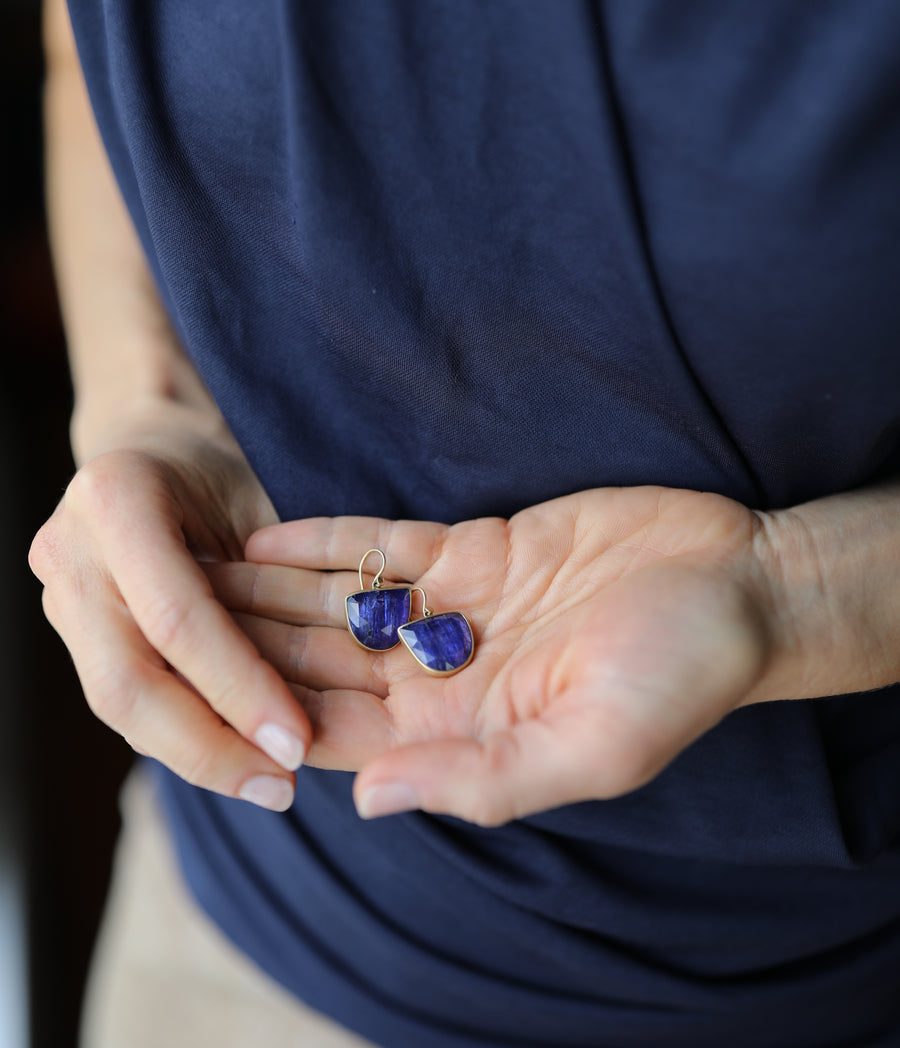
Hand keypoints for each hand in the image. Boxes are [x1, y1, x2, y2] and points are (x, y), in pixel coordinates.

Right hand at [29, 405, 311, 809]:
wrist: (148, 449)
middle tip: (282, 785)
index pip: (178, 618)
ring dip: (195, 753)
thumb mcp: (253, 503)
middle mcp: (70, 550)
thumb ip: (267, 582)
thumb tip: (312, 690)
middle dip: (210, 744)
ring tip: (266, 783)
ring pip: (116, 702)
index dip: (238, 687)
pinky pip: (122, 697)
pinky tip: (235, 758)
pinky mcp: (69, 627)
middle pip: (128, 679)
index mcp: (118, 498)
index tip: (297, 743)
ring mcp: (57, 592)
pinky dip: (180, 734)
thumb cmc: (217, 472)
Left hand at [211, 486, 787, 824]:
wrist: (737, 583)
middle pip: (322, 665)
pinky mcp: (475, 547)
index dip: (261, 717)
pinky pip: (384, 546)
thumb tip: (366, 801)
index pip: (339, 734)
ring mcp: (456, 608)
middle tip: (161, 622)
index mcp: (463, 734)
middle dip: (245, 647)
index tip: (187, 698)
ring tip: (190, 573)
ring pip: (339, 605)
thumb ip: (480, 781)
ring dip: (269, 592)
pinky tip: (266, 532)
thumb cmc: (677, 677)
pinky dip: (326, 541)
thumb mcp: (592, 747)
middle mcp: (447, 675)